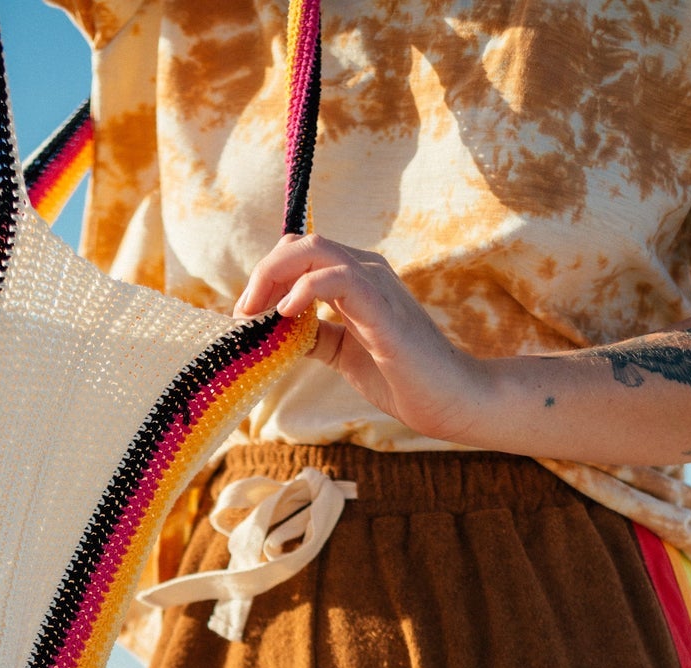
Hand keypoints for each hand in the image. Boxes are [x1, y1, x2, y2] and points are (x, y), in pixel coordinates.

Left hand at [235, 234, 487, 444]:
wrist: (447, 399)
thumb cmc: (400, 377)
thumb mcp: (344, 353)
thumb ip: (315, 335)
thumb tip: (277, 330)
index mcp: (356, 279)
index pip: (302, 254)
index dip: (266, 277)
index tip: (245, 315)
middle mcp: (366, 271)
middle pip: (302, 245)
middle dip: (263, 274)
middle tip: (243, 313)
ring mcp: (376, 284)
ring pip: (315, 251)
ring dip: (274, 277)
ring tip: (256, 313)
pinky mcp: (383, 308)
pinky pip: (338, 279)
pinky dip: (305, 290)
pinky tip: (286, 314)